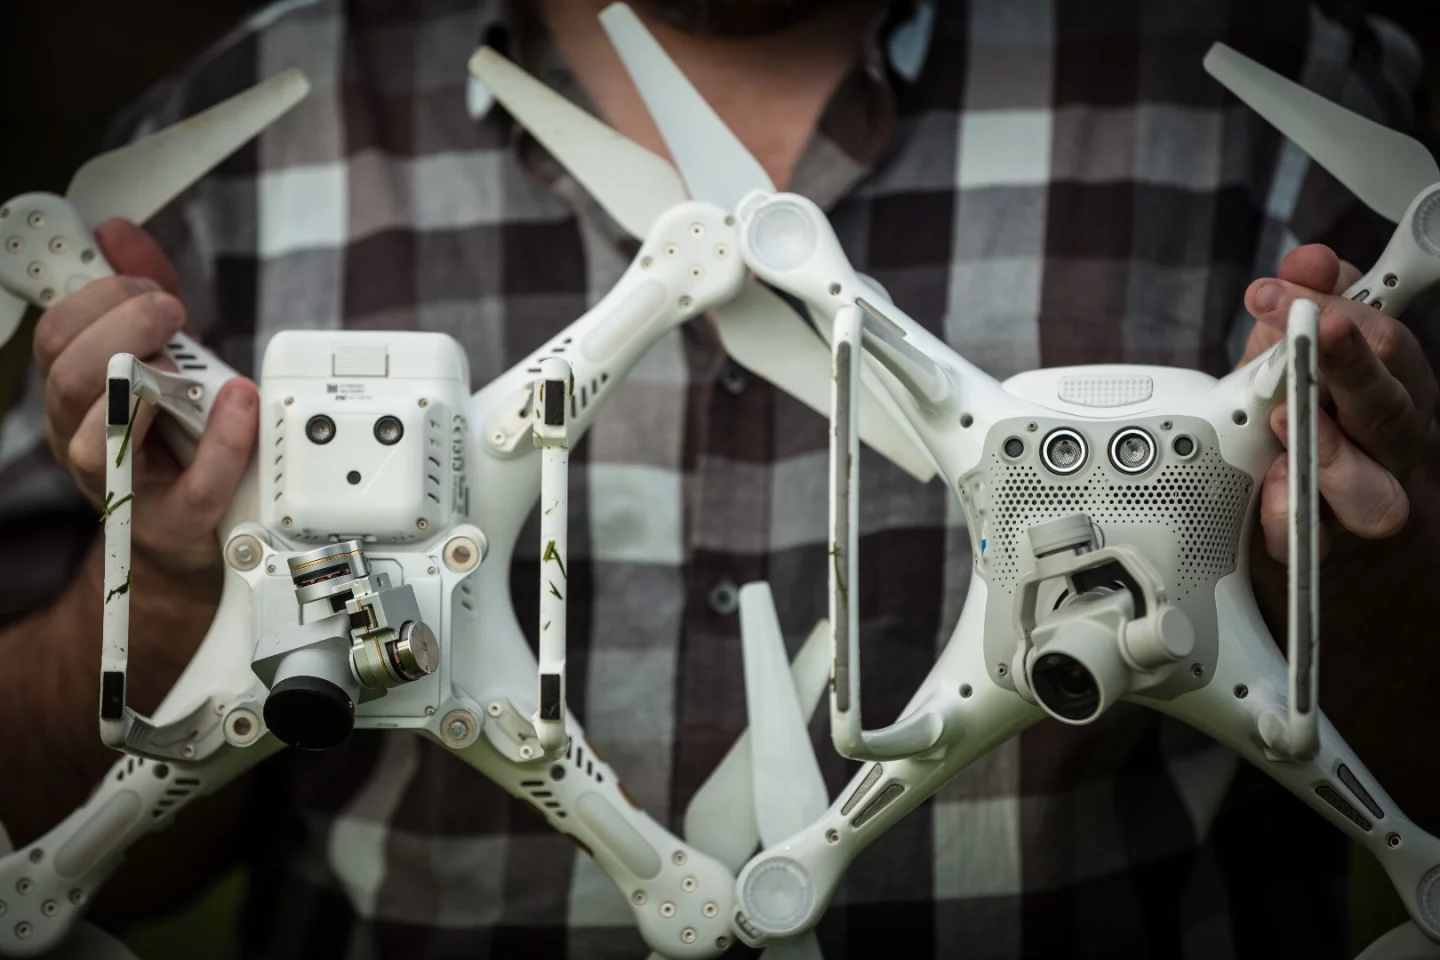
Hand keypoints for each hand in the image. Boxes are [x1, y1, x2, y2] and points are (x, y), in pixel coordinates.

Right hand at [34, 218, 257, 580]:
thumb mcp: (160, 353)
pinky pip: (192, 485)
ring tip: (185, 364)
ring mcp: (121, 485)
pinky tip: (241, 404)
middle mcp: (81, 436)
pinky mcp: (171, 521)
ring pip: (98, 438)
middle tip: (172, 312)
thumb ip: (141, 290)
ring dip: (145, 387)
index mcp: (73, 393)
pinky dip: (221, 442)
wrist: (189, 530)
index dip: (99, 298)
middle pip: (72, 376)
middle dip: (124, 329)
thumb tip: (116, 231)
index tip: (148, 284)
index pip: (57, 335)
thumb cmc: (171, 437)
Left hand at [1238, 244, 1438, 560]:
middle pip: (1388, 405)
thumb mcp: (1300, 349)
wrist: (1312, 509)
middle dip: (1348, 366)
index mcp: (1393, 386)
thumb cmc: (1309, 416)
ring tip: (1292, 421)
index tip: (1285, 290)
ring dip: (1332, 453)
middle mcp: (1389, 443)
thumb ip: (1305, 299)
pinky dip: (1289, 515)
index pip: (1389, 341)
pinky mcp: (1323, 541)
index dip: (1343, 310)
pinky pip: (1315, 537)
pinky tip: (1270, 491)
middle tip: (1311, 337)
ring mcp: (1362, 496)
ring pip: (1375, 489)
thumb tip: (1310, 260)